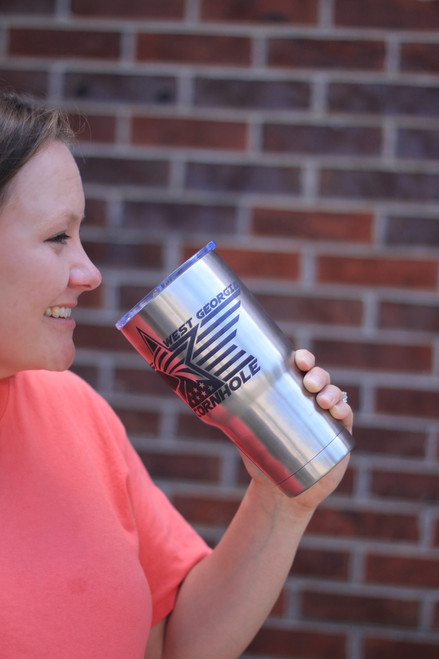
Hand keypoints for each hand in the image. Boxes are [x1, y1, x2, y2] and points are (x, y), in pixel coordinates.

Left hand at [240, 348, 352, 511]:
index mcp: (290, 392)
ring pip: (334, 393)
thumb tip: (208, 400)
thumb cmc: (262, 456)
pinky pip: (346, 417)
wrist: (279, 490)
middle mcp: (310, 399)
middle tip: (309, 381)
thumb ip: (234, 418)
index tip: (299, 358)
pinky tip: (337, 412)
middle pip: (319, 377)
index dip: (303, 358)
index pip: (299, 368)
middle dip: (317, 374)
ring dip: (331, 391)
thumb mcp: (246, 435)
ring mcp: (326, 416)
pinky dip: (343, 410)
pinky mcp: (339, 435)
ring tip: (321, 400)